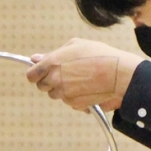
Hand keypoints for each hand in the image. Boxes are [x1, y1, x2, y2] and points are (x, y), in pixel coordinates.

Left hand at [26, 40, 141, 112]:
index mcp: (52, 63)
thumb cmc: (100, 55)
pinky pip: (70, 102)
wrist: (119, 74)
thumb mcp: (75, 45)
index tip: (41, 73)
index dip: (36, 74)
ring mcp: (64, 94)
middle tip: (66, 74)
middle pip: (42, 87)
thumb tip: (35, 58)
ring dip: (63, 89)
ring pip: (57, 95)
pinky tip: (88, 88)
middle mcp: (55, 80)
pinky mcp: (75, 104)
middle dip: (50, 82)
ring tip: (81, 80)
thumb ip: (53, 53)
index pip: (31, 75)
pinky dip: (76, 97)